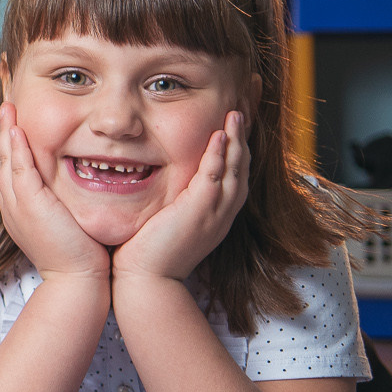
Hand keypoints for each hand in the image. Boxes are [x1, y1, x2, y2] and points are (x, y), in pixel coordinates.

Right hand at [0, 103, 107, 281]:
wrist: (78, 280)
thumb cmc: (80, 254)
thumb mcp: (68, 220)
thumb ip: (65, 199)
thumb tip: (82, 180)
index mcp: (18, 205)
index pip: (9, 164)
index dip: (10, 139)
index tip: (16, 116)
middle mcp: (11, 203)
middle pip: (0, 156)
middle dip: (3, 127)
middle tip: (6, 101)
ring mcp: (16, 204)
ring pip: (4, 159)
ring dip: (5, 129)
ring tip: (8, 104)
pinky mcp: (29, 204)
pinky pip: (17, 169)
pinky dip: (15, 147)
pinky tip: (17, 128)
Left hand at [113, 111, 247, 284]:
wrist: (146, 281)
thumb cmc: (148, 253)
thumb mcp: (167, 221)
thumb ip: (172, 201)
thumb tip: (157, 179)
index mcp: (215, 215)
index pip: (233, 175)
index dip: (236, 149)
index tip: (234, 126)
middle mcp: (221, 213)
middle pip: (241, 168)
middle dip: (243, 139)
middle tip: (244, 111)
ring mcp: (214, 213)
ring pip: (234, 170)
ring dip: (236, 140)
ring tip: (236, 114)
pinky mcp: (199, 213)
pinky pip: (215, 178)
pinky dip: (218, 156)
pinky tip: (218, 136)